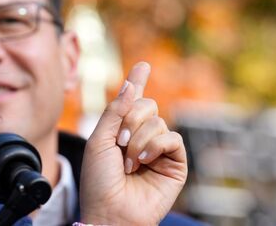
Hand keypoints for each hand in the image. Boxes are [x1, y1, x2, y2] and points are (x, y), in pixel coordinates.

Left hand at [79, 62, 187, 225]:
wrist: (111, 210)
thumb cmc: (100, 180)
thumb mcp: (100, 139)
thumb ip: (116, 111)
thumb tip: (131, 83)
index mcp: (120, 131)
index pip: (132, 102)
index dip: (137, 82)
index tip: (143, 65)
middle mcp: (141, 138)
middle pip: (147, 105)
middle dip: (131, 120)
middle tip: (120, 143)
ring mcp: (159, 150)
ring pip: (158, 122)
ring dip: (139, 140)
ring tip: (129, 163)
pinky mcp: (175, 163)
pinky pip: (172, 138)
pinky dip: (156, 146)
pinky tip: (144, 162)